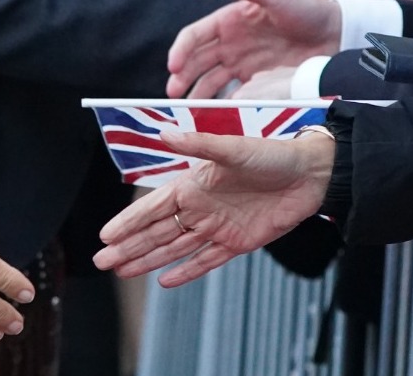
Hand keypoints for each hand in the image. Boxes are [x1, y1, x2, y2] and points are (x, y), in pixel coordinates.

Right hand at [93, 129, 333, 285]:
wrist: (310, 175)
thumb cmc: (271, 154)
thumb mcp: (232, 148)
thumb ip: (197, 144)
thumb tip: (163, 132)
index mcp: (193, 184)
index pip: (152, 208)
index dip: (128, 221)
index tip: (104, 235)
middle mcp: (200, 208)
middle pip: (156, 232)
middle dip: (128, 247)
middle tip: (101, 262)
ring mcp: (217, 227)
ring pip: (174, 249)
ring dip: (148, 260)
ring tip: (122, 271)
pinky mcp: (238, 243)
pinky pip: (206, 261)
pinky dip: (185, 271)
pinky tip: (165, 281)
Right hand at [167, 0, 342, 97]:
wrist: (337, 34)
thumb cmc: (306, 8)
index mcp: (228, 20)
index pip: (194, 36)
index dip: (181, 50)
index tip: (174, 66)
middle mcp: (230, 42)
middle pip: (197, 61)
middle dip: (182, 76)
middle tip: (173, 94)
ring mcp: (242, 62)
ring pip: (210, 79)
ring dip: (196, 92)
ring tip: (187, 108)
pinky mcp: (257, 79)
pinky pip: (233, 92)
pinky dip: (220, 103)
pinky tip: (214, 114)